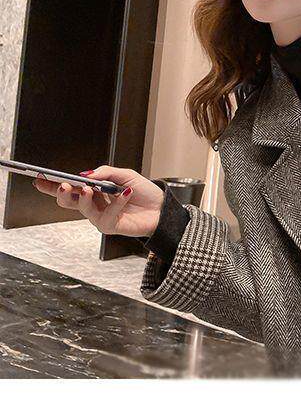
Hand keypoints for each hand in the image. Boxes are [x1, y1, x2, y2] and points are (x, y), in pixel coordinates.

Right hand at [32, 165, 164, 238]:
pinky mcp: (110, 226)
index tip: (40, 178)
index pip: (69, 188)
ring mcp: (100, 216)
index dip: (52, 185)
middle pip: (67, 201)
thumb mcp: (125, 175)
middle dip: (61, 192)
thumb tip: (85, 175)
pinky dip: (116, 203)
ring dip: (84, 198)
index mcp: (93, 191)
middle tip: (63, 185)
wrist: (161, 208)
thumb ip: (105, 173)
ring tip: (89, 189)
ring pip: (83, 209)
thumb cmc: (143, 192)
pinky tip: (125, 195)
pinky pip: (107, 214)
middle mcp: (93, 204)